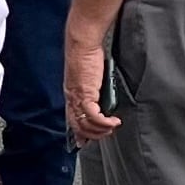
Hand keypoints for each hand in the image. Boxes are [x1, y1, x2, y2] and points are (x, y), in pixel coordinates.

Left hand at [65, 29, 121, 144]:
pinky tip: (113, 121)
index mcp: (71, 93)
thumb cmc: (86, 52)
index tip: (83, 142)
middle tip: (106, 133)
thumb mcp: (89, 74)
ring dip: (101, 130)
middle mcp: (72, 98)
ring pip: (85, 124)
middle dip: (92, 135)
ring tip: (112, 126)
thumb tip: (101, 93)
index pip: (72, 118)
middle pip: (77, 126)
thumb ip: (92, 85)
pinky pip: (93, 116)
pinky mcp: (85, 93)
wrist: (83, 41)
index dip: (78, 133)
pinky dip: (104, 122)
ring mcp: (77, 97)